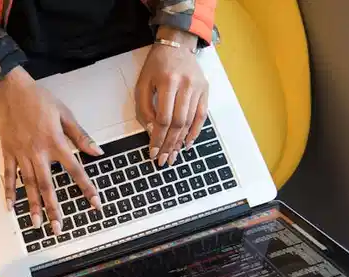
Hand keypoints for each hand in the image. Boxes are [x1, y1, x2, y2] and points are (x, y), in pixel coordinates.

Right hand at [0, 67, 103, 234]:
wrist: (11, 89)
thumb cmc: (39, 99)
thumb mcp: (65, 113)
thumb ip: (80, 135)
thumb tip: (97, 152)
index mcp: (55, 142)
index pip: (75, 170)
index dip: (87, 188)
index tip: (95, 204)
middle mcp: (38, 152)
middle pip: (48, 185)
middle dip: (54, 208)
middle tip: (58, 228)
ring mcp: (21, 154)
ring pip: (29, 184)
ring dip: (33, 205)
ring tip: (37, 224)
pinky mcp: (8, 152)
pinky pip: (9, 175)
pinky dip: (9, 191)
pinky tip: (11, 207)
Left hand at [135, 27, 208, 165]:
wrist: (177, 45)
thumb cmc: (156, 65)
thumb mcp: (142, 83)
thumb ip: (144, 108)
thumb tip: (152, 131)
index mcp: (168, 82)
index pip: (164, 118)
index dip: (158, 137)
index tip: (153, 151)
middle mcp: (186, 85)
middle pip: (178, 123)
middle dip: (170, 144)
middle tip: (164, 160)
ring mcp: (199, 88)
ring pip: (190, 122)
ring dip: (181, 141)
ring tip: (173, 155)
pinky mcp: (205, 90)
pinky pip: (201, 116)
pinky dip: (195, 132)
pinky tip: (187, 143)